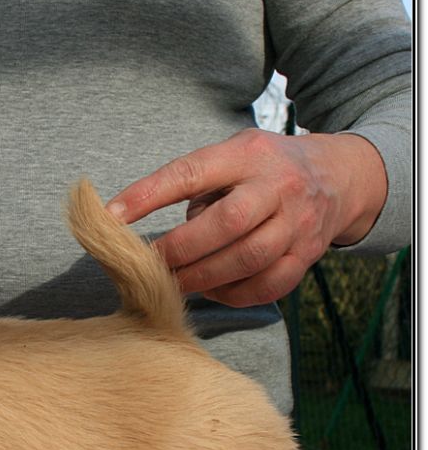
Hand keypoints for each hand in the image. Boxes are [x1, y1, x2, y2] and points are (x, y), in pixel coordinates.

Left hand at [106, 128, 387, 306]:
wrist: (339, 176)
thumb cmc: (262, 168)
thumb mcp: (230, 155)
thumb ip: (192, 182)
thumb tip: (144, 223)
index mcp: (246, 155)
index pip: (190, 173)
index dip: (148, 195)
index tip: (111, 214)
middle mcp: (277, 186)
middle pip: (227, 223)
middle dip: (181, 249)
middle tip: (150, 264)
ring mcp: (298, 223)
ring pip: (249, 258)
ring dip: (204, 277)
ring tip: (175, 282)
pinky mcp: (307, 255)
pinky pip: (268, 285)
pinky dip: (234, 294)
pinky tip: (212, 290)